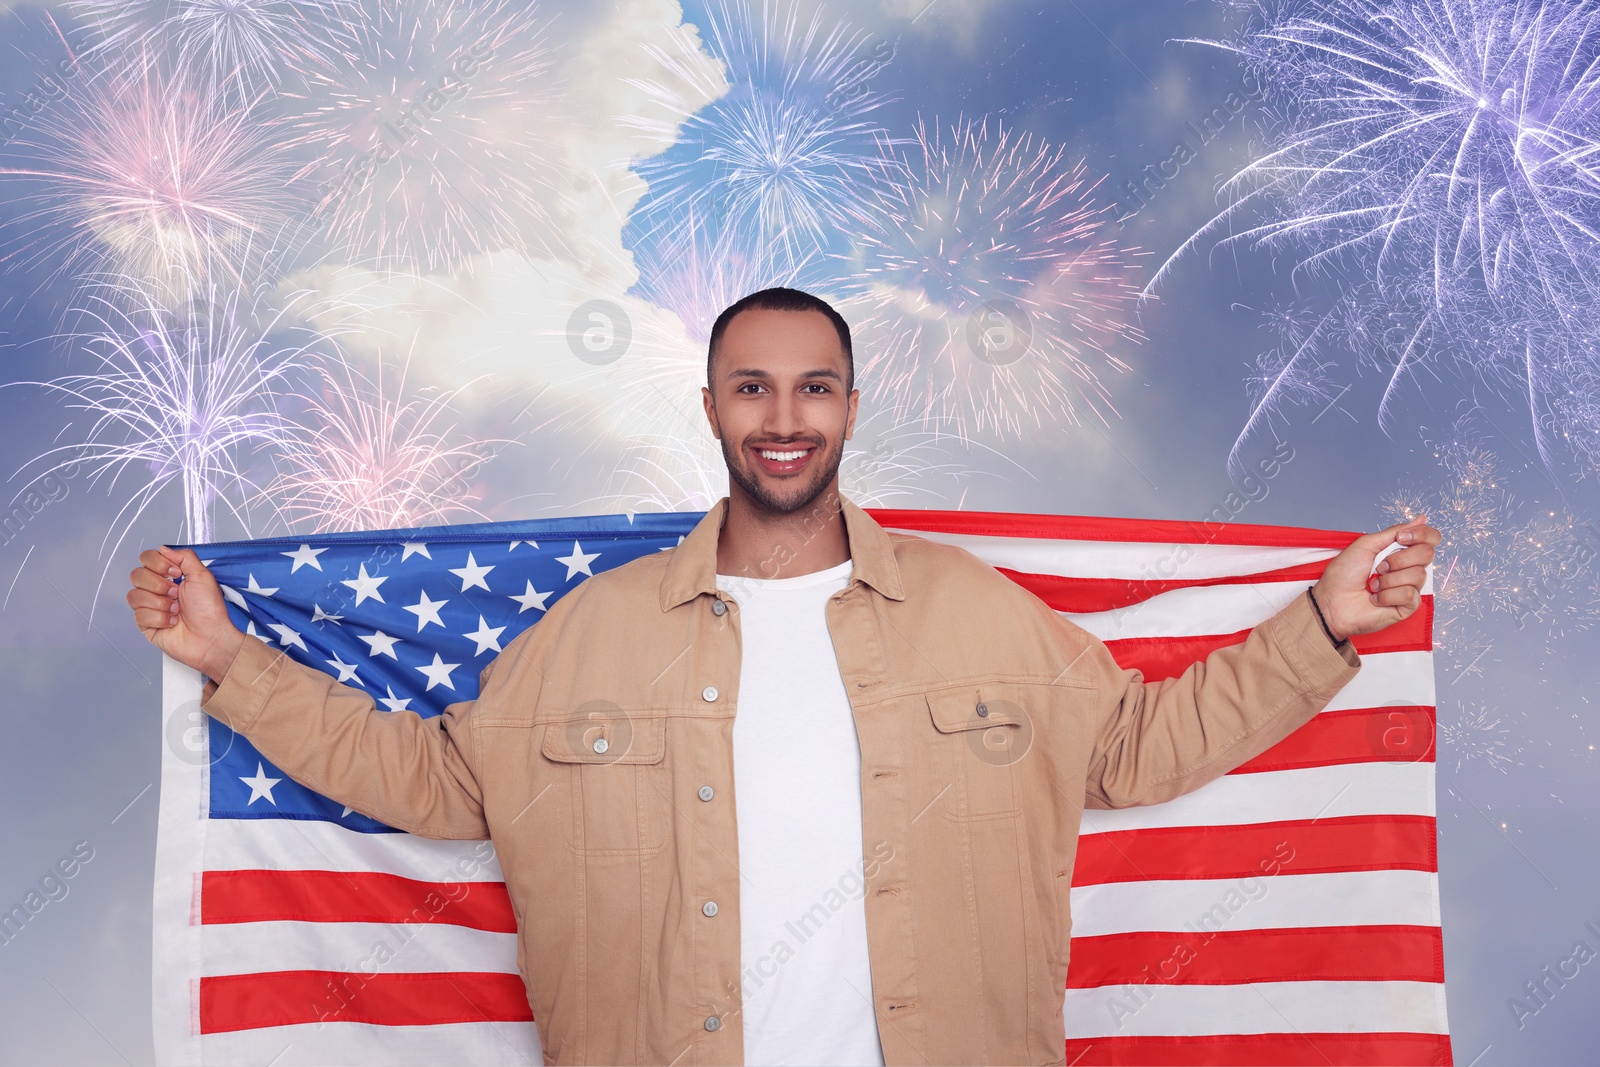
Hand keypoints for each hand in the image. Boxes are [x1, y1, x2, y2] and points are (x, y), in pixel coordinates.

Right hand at [127, 546, 244, 679]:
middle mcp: (157, 590)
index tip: (176, 573)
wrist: (211, 637)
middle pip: (136, 575)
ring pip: (134, 596)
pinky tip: (172, 622)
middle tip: (176, 594)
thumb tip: (164, 549)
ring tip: (176, 610)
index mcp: (169, 576)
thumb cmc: (210, 610)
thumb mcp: (203, 576)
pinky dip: (160, 618)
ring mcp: (150, 607)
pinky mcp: (146, 625)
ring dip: (160, 603)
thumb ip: (185, 557)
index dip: (157, 564)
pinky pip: (139, 615)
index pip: (146, 559)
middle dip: (158, 585)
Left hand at [1310, 514, 1439, 641]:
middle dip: (1398, 559)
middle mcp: (1409, 568)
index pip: (1430, 538)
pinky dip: (1387, 595)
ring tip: (1371, 585)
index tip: (1401, 538)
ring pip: (1418, 575)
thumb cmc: (1344, 574)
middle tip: (1378, 567)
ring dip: (1388, 579)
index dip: (1421, 534)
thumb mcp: (1366, 545)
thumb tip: (1421, 518)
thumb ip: (1394, 532)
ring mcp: (1409, 587)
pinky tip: (1375, 599)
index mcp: (1401, 551)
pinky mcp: (1407, 607)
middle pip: (1427, 554)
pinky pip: (1410, 594)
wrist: (1331, 601)